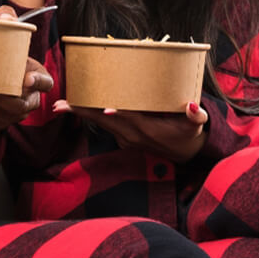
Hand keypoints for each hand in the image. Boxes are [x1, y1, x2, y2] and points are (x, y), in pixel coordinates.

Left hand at [0, 7, 53, 129]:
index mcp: (37, 83)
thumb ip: (9, 25)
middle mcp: (24, 104)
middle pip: (14, 104)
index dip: (38, 82)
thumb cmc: (5, 59)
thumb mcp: (11, 40)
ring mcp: (5, 117)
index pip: (45, 84)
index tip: (28, 77)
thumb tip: (4, 16)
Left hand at [53, 98, 209, 163]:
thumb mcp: (197, 126)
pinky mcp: (124, 138)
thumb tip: (193, 106)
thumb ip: (197, 116)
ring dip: (82, 114)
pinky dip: (91, 116)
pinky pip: (105, 125)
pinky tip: (78, 107)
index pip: (129, 119)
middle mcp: (132, 135)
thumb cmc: (189, 134)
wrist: (185, 153)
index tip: (103, 108)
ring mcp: (126, 138)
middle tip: (61, 104)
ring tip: (63, 105)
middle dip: (83, 112)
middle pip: (104, 121)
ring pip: (101, 124)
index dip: (118, 113)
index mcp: (148, 130)